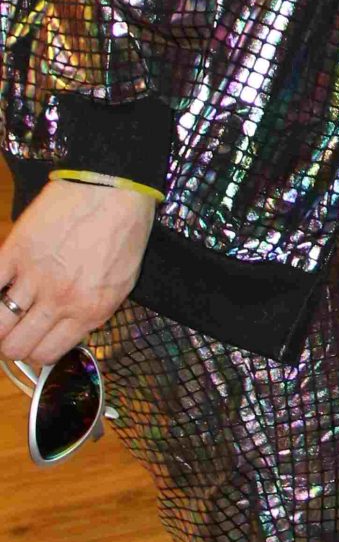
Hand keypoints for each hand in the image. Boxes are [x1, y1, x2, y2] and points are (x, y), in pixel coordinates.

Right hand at [0, 180, 155, 367]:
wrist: (114, 188)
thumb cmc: (124, 231)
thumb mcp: (122, 283)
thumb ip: (93, 311)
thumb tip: (69, 330)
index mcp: (89, 311)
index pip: (48, 353)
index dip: (36, 352)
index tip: (33, 342)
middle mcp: (60, 300)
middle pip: (18, 346)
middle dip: (11, 344)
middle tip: (13, 329)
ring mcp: (35, 276)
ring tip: (2, 312)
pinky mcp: (16, 250)